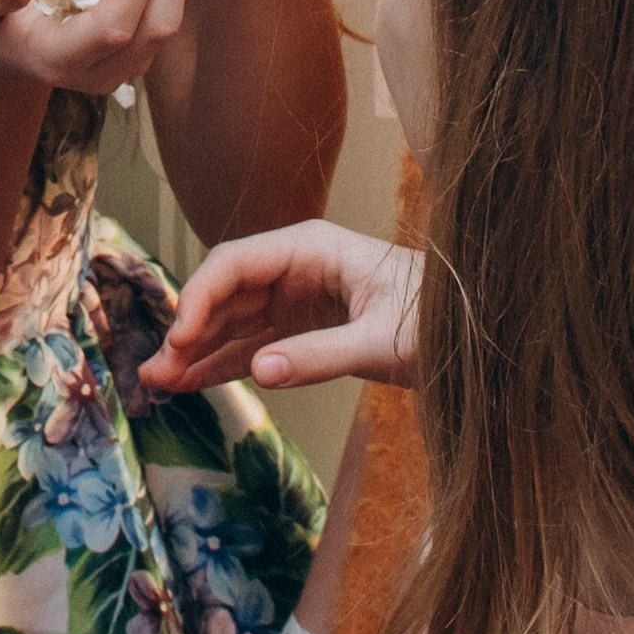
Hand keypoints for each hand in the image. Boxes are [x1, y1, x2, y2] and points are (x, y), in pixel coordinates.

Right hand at [139, 223, 420, 396]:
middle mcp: (297, 268)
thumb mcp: (383, 341)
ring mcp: (299, 300)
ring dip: (197, 352)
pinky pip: (254, 346)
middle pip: (226, 294)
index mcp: (312, 248)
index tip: (178, 340)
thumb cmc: (439, 322)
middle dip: (188, 331)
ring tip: (160, 384)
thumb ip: (321, 355)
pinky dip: (224, 365)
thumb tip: (260, 371)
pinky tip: (193, 384)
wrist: (478, 334)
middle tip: (155, 373)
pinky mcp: (305, 330)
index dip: (199, 299)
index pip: (235, 264)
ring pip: (233, 323)